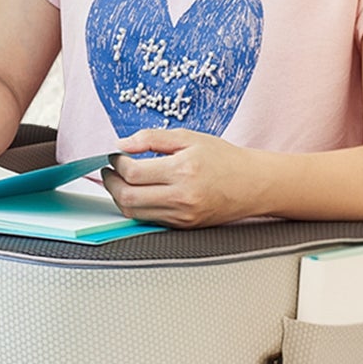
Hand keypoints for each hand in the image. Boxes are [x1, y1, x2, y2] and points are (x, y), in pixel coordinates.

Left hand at [100, 128, 259, 228]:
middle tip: (109, 171)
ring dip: (120, 197)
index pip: (133, 173)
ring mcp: (182, 215)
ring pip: (134, 213)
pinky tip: (137, 192)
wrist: (253, 184)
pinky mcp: (183, 226)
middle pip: (128, 197)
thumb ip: (151, 138)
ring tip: (120, 181)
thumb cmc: (223, 158)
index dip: (116, 163)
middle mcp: (182, 197)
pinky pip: (149, 219)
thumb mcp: (189, 138)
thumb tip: (121, 143)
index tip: (114, 155)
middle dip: (110, 183)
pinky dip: (137, 207)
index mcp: (183, 170)